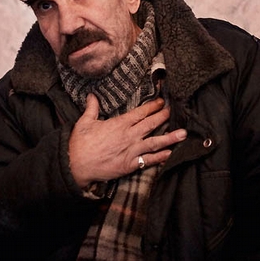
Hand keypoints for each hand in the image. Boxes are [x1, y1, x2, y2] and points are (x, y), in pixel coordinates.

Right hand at [68, 94, 187, 187]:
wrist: (76, 165)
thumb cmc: (79, 144)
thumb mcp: (84, 122)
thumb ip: (92, 108)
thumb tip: (92, 96)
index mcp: (119, 124)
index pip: (140, 113)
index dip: (152, 107)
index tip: (162, 102)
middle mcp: (129, 136)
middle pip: (151, 124)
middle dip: (164, 117)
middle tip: (174, 112)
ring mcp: (131, 151)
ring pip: (155, 142)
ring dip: (170, 138)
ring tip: (183, 134)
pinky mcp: (130, 165)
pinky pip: (148, 160)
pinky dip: (160, 157)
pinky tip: (170, 154)